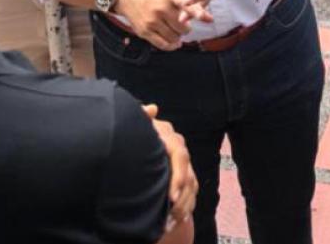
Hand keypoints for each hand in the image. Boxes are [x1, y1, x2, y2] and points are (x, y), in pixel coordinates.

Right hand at [115, 0, 212, 50]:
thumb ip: (188, 2)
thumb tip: (209, 18)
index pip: (185, 3)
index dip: (196, 11)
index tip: (206, 17)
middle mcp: (160, 7)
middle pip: (183, 27)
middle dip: (186, 27)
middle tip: (181, 21)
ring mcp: (151, 21)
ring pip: (175, 37)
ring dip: (179, 36)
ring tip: (174, 27)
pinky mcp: (144, 31)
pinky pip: (163, 45)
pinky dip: (172, 45)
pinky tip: (174, 42)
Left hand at [142, 105, 197, 226]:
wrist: (138, 144)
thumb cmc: (137, 135)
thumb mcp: (138, 125)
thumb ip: (143, 117)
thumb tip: (151, 108)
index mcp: (171, 139)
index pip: (181, 157)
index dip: (179, 177)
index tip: (171, 196)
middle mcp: (181, 151)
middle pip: (189, 176)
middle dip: (182, 196)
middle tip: (172, 213)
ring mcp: (184, 165)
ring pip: (192, 187)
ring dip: (185, 205)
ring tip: (173, 221)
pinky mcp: (184, 178)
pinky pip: (191, 194)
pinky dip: (186, 208)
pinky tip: (176, 221)